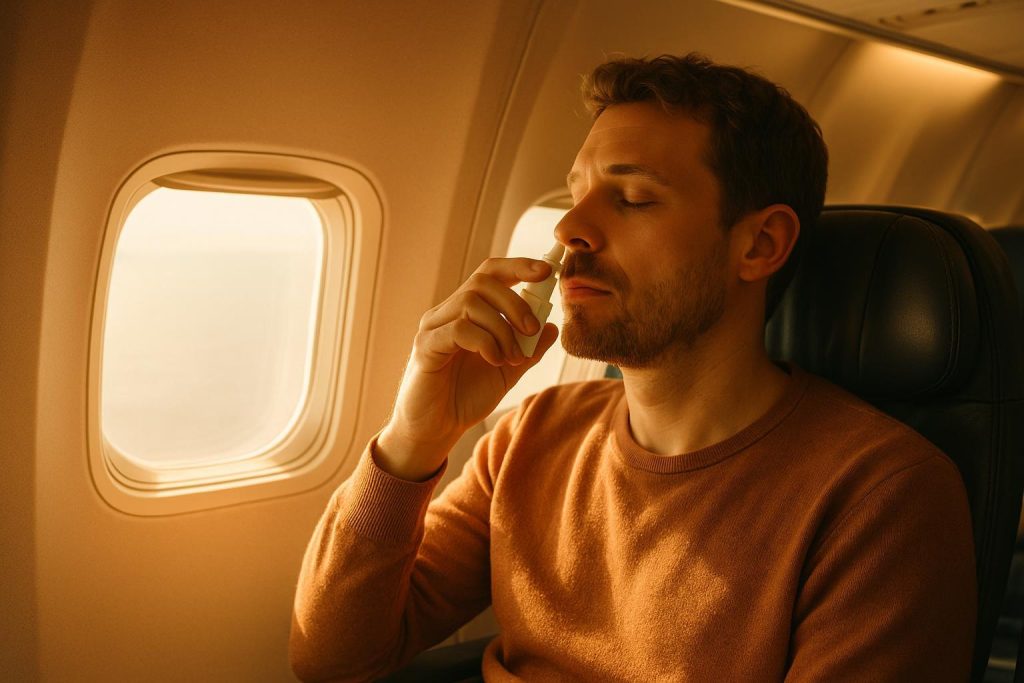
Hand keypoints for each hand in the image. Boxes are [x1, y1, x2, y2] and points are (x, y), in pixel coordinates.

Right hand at [376, 257, 559, 480]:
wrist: (436, 431)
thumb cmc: (465, 398)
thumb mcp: (507, 372)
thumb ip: (528, 349)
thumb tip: (552, 326)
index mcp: (465, 312)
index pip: (490, 273)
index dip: (517, 266)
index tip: (546, 272)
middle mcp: (446, 312)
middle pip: (483, 281)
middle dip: (515, 303)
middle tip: (531, 330)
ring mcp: (433, 327)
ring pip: (471, 302)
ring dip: (502, 329)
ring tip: (511, 359)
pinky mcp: (425, 346)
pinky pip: (458, 329)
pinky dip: (485, 342)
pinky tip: (494, 361)